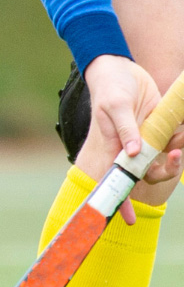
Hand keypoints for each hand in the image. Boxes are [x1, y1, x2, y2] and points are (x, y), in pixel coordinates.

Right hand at [83, 54, 183, 221]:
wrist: (120, 67)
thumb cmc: (109, 88)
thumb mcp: (114, 107)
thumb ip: (125, 131)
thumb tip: (133, 154)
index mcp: (115, 149)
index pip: (117, 181)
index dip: (122, 202)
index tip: (129, 219)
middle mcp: (132, 149)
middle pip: (151, 174)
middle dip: (168, 170)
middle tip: (176, 156)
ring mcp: (148, 139)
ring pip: (168, 157)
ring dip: (178, 149)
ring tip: (179, 133)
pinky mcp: (161, 127)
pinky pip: (175, 138)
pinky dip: (181, 135)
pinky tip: (179, 124)